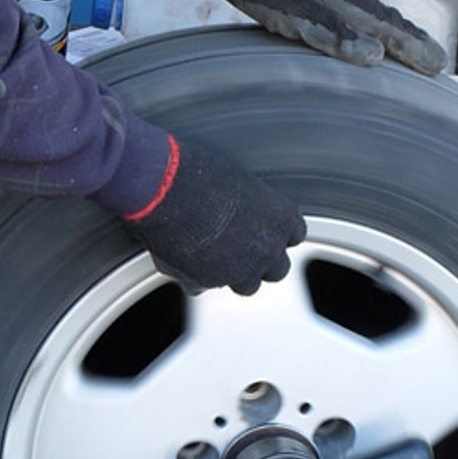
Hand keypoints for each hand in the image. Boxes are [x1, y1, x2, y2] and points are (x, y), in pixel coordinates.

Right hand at [123, 136, 306, 294]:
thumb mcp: (237, 185)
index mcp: (280, 218)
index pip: (294, 235)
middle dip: (260, 261)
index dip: (274, 235)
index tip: (262, 231)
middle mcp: (267, 249)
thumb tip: (239, 223)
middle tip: (239, 248)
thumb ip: (249, 212)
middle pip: (277, 269)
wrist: (163, 187)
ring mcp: (240, 270)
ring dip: (233, 274)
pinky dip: (196, 276)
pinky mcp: (209, 283)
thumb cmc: (197, 172)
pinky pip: (206, 287)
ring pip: (247, 285)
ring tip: (210, 253)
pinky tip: (182, 255)